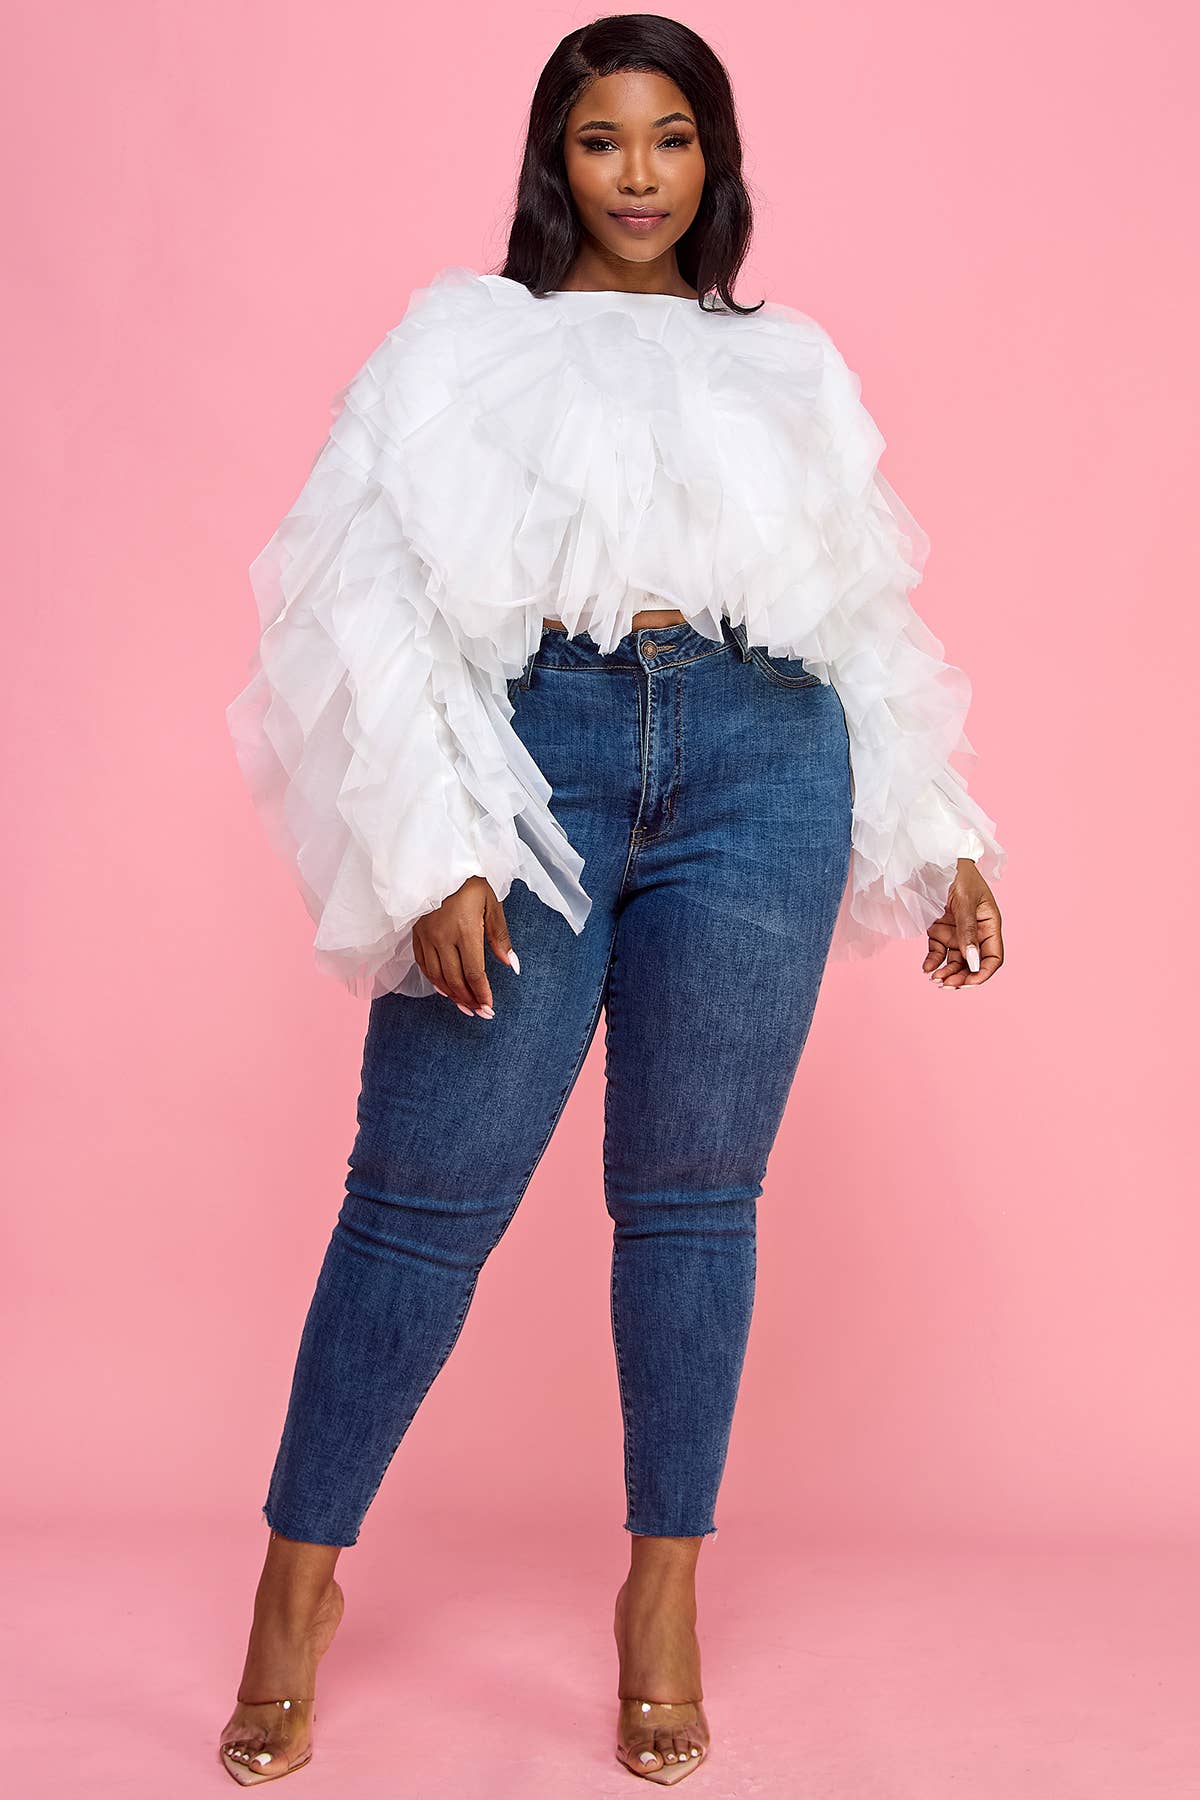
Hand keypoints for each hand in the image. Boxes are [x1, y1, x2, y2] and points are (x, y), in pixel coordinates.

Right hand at [412, 875, 518, 1017]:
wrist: (436, 862)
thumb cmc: (470, 881)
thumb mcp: (492, 904)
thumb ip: (500, 936)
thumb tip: (510, 965)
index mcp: (465, 930)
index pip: (474, 972)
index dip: (482, 993)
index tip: (489, 1007)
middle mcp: (442, 937)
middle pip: (455, 979)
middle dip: (468, 1000)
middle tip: (480, 1013)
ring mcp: (426, 936)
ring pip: (436, 976)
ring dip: (451, 995)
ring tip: (465, 1006)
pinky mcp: (415, 934)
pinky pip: (423, 965)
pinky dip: (434, 981)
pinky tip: (444, 989)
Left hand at [922, 859, 1003, 987]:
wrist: (937, 859)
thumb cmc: (959, 874)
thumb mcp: (966, 901)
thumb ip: (968, 930)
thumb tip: (973, 961)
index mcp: (990, 925)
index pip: (993, 957)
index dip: (984, 973)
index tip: (969, 982)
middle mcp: (975, 932)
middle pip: (973, 963)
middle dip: (962, 976)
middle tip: (946, 985)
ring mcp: (957, 932)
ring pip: (955, 960)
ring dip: (946, 972)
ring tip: (934, 979)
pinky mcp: (940, 929)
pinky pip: (938, 951)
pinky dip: (933, 961)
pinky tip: (926, 968)